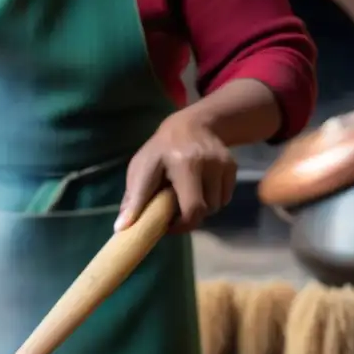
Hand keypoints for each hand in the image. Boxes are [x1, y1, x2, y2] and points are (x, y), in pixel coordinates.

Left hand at [116, 113, 236, 233]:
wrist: (192, 125)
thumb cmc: (160, 150)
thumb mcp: (141, 168)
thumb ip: (134, 198)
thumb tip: (121, 228)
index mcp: (184, 164)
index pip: (191, 208)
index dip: (180, 227)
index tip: (166, 228)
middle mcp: (208, 164)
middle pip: (204, 211)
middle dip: (188, 220)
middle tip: (173, 217)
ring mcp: (223, 165)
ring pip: (216, 206)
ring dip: (200, 211)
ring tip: (184, 202)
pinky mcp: (232, 167)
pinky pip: (224, 197)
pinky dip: (211, 201)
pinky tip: (198, 192)